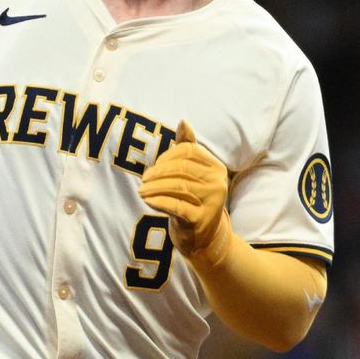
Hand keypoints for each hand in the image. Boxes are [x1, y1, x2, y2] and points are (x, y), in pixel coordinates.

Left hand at [138, 120, 228, 256]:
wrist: (204, 238)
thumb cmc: (194, 199)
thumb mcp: (192, 173)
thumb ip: (187, 147)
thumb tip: (183, 121)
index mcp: (216, 167)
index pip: (188, 152)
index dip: (167, 156)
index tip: (154, 167)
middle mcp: (218, 182)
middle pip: (181, 168)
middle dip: (158, 172)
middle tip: (143, 179)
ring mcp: (211, 201)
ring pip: (177, 186)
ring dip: (154, 187)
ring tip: (141, 191)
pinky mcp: (201, 219)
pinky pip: (175, 205)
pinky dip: (157, 201)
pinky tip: (147, 200)